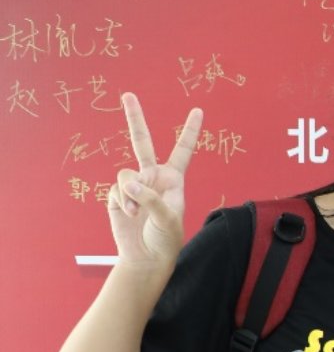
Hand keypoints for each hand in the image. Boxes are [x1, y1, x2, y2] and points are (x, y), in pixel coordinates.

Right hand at [109, 94, 201, 269]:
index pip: (183, 150)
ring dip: (131, 193)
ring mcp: (133, 184)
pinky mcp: (117, 194)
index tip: (198, 110)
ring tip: (139, 212)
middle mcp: (153, 176)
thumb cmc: (166, 238)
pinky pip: (117, 189)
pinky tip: (130, 215)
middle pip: (142, 142)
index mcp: (173, 178)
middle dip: (134, 118)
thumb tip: (128, 181)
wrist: (146, 256)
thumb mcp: (168, 218)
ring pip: (126, 173)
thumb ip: (150, 197)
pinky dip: (124, 202)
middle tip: (127, 95)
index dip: (190, 130)